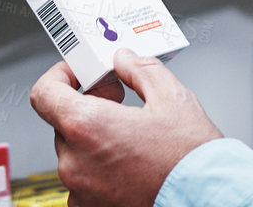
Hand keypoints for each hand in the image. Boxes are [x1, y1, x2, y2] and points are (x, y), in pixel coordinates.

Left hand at [29, 50, 222, 206]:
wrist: (209, 200)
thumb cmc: (191, 160)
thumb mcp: (171, 97)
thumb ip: (139, 69)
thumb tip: (123, 59)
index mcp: (87, 127)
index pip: (43, 94)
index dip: (58, 77)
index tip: (76, 75)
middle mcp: (75, 162)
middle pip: (63, 122)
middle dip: (87, 106)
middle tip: (118, 99)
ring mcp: (81, 190)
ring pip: (74, 152)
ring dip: (94, 138)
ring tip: (129, 134)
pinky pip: (83, 180)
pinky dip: (99, 167)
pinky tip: (129, 161)